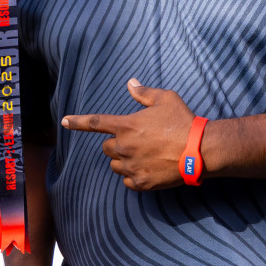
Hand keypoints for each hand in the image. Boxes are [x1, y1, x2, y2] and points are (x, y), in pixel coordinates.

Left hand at [62, 79, 194, 190]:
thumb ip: (144, 92)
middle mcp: (124, 146)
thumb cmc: (183, 121)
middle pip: (106, 147)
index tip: (64, 121)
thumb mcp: (166, 99)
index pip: (94, 122)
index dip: (77, 121)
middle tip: (137, 141)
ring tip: (144, 155)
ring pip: (114, 164)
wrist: (201, 150)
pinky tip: (148, 168)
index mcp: (126, 125)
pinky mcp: (141, 182)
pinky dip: (133, 175)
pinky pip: (126, 180)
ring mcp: (131, 166)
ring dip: (123, 160)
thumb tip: (130, 83)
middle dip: (116, 144)